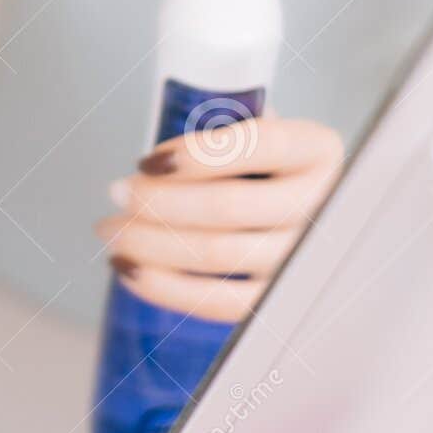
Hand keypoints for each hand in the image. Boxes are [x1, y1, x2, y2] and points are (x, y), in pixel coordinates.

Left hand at [97, 116, 343, 322]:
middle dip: (156, 200)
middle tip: (116, 191)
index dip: (196, 154)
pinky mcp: (279, 300)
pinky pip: (218, 302)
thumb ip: (217, 130)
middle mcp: (322, 205)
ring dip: (148, 241)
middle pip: (227, 205)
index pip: (260, 144)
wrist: (296, 208)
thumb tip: (157, 160)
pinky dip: (163, 286)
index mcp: (316, 149)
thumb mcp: (249, 132)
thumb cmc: (257, 165)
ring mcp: (304, 259)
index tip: (146, 161)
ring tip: (110, 229)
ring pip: (215, 255)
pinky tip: (128, 267)